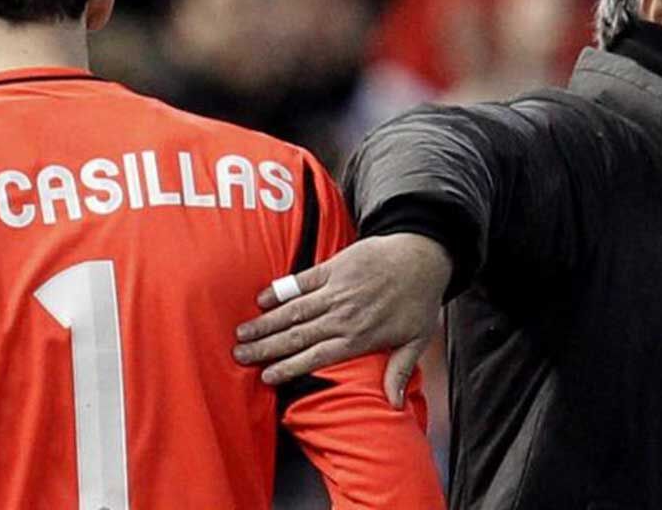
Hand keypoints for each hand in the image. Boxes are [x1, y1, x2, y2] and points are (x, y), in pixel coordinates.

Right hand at [233, 233, 451, 407]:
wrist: (422, 256)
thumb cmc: (420, 300)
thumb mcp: (416, 340)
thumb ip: (400, 371)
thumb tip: (393, 405)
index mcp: (358, 337)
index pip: (315, 357)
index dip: (288, 367)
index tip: (265, 376)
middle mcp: (341, 316)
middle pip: (296, 336)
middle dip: (265, 348)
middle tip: (238, 356)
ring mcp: (335, 291)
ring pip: (293, 311)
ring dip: (265, 323)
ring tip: (242, 333)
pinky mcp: (333, 268)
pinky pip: (301, 281)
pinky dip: (280, 290)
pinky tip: (261, 300)